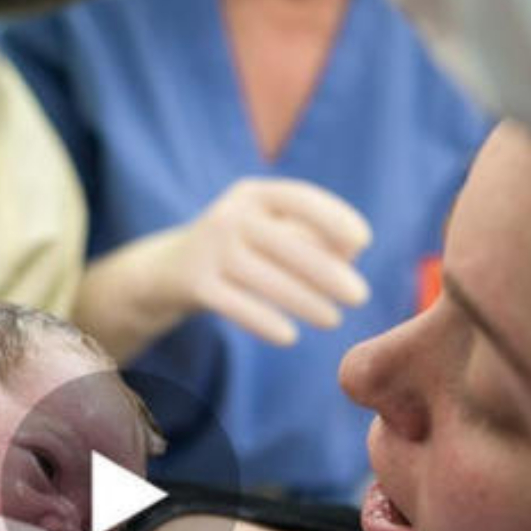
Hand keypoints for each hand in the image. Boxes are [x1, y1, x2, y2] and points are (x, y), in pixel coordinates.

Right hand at [74, 178, 372, 362]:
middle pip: (287, 244)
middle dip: (328, 272)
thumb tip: (351, 255)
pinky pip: (237, 306)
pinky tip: (289, 336)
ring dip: (305, 301)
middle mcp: (229, 216)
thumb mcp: (267, 232)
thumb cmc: (238, 250)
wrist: (166, 270)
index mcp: (253, 194)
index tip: (363, 242)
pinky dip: (265, 322)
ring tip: (332, 320)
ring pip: (265, 279)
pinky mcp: (194, 284)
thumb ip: (309, 237)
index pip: (301, 199)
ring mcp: (209, 250)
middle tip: (360, 296)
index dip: (335, 218)